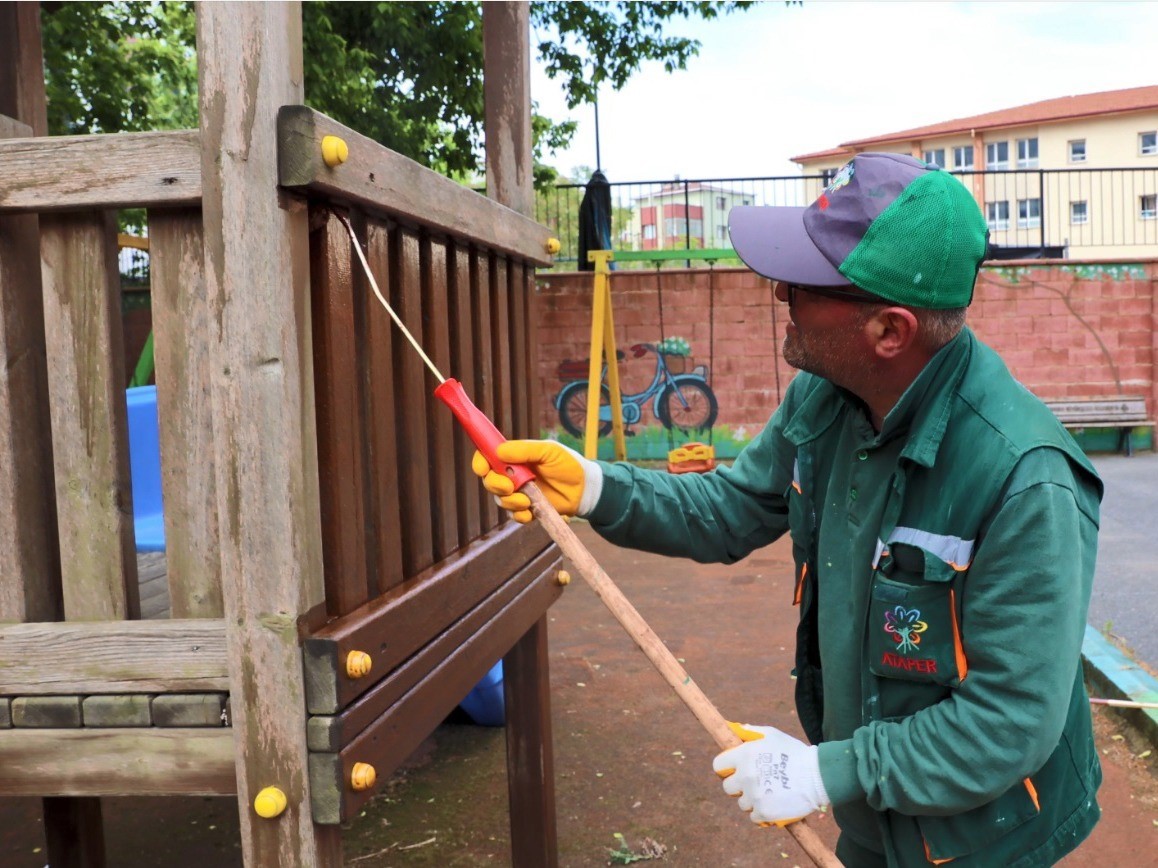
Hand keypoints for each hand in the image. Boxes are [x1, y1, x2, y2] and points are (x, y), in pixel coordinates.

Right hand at [471, 439, 602, 523]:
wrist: (585, 489)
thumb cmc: (568, 464)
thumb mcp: (548, 451)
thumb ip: (524, 450)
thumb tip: (499, 452)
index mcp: (515, 457)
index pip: (488, 457)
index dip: (480, 462)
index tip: (482, 469)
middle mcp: (513, 475)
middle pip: (490, 480)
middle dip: (495, 485)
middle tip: (510, 487)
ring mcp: (519, 493)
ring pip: (500, 499)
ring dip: (510, 502)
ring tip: (527, 501)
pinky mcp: (527, 509)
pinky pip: (514, 515)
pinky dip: (520, 515)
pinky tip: (531, 511)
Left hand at [712, 722, 828, 826]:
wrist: (818, 775)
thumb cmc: (795, 752)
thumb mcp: (772, 735)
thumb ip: (750, 732)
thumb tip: (733, 729)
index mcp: (743, 755)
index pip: (718, 766)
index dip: (726, 769)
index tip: (734, 771)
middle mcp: (745, 776)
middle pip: (728, 787)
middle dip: (739, 786)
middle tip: (754, 783)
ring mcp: (754, 795)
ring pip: (742, 803)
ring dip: (752, 800)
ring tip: (769, 793)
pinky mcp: (764, 812)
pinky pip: (753, 817)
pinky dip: (762, 813)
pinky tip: (773, 804)